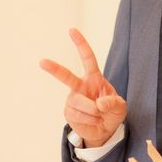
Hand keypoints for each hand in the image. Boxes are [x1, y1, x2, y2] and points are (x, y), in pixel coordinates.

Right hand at [40, 28, 126, 147]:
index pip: (87, 58)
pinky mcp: (68, 112)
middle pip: (66, 76)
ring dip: (93, 112)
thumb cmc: (111, 112)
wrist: (104, 130)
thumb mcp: (120, 107)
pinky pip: (78, 116)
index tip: (72, 30)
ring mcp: (72, 99)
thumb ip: (113, 103)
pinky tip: (92, 121)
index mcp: (93, 78)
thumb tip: (99, 103)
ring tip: (99, 116)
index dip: (80, 44)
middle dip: (54, 69)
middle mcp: (80, 86)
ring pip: (80, 103)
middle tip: (42, 62)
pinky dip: (89, 120)